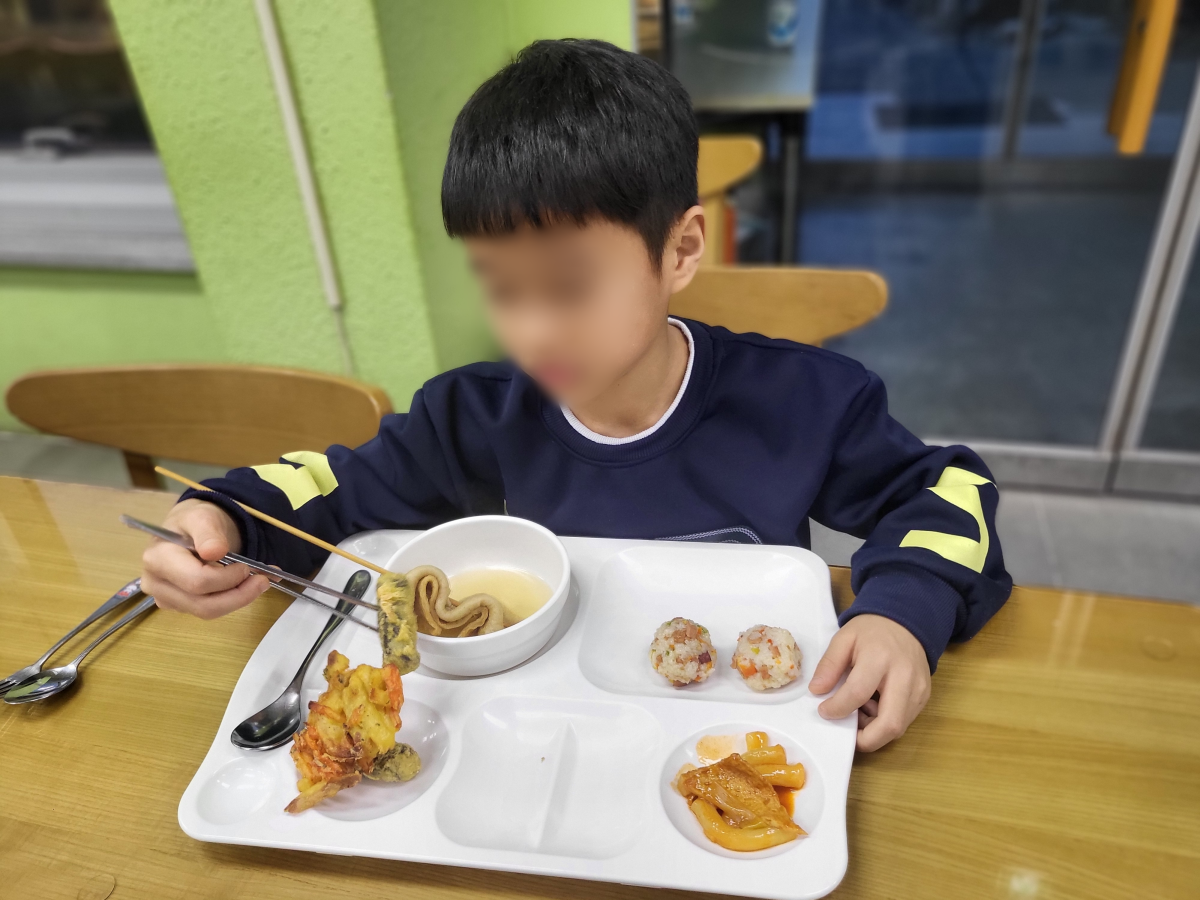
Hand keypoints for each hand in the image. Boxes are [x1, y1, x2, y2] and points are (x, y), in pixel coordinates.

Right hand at [140, 499, 268, 618]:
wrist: (189, 528)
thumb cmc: (195, 521)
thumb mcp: (203, 516)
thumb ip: (208, 532)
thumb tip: (214, 551)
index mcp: (158, 559)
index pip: (196, 581)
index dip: (227, 579)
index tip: (247, 567)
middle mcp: (156, 583)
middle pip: (202, 605)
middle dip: (238, 595)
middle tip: (263, 580)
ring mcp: (166, 598)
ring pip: (207, 612)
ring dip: (238, 599)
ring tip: (258, 582)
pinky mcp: (179, 605)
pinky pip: (208, 611)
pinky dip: (231, 601)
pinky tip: (243, 585)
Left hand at [808, 613, 930, 751]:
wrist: (907, 622)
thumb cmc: (872, 631)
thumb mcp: (844, 638)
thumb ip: (829, 664)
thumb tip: (816, 691)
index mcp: (880, 658)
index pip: (858, 693)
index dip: (837, 708)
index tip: (824, 710)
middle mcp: (905, 678)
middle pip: (889, 724)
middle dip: (865, 739)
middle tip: (845, 729)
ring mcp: (919, 690)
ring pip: (898, 728)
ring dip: (874, 730)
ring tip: (859, 709)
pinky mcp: (924, 697)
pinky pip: (904, 720)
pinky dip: (884, 722)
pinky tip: (873, 705)